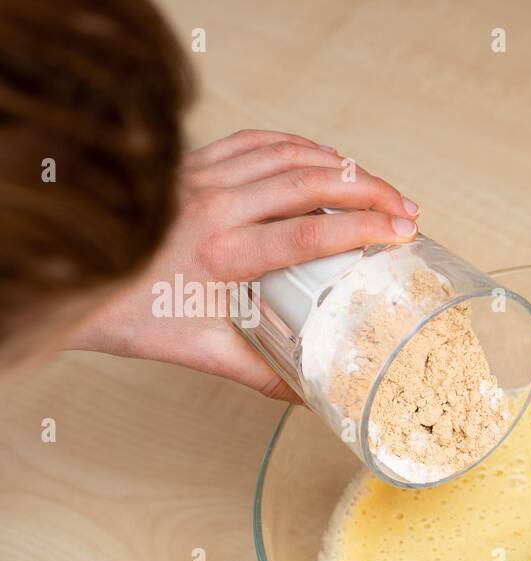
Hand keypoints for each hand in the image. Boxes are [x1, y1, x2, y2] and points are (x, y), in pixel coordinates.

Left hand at [65, 129, 420, 400]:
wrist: (72, 278)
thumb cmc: (129, 314)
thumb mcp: (198, 351)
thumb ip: (260, 373)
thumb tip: (313, 396)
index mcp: (220, 255)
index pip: (306, 233)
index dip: (362, 229)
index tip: (403, 233)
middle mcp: (213, 207)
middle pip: (307, 182)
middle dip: (368, 190)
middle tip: (408, 209)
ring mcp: (201, 178)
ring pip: (286, 154)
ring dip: (341, 166)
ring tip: (380, 186)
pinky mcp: (192, 166)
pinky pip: (255, 143)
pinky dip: (298, 145)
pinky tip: (325, 158)